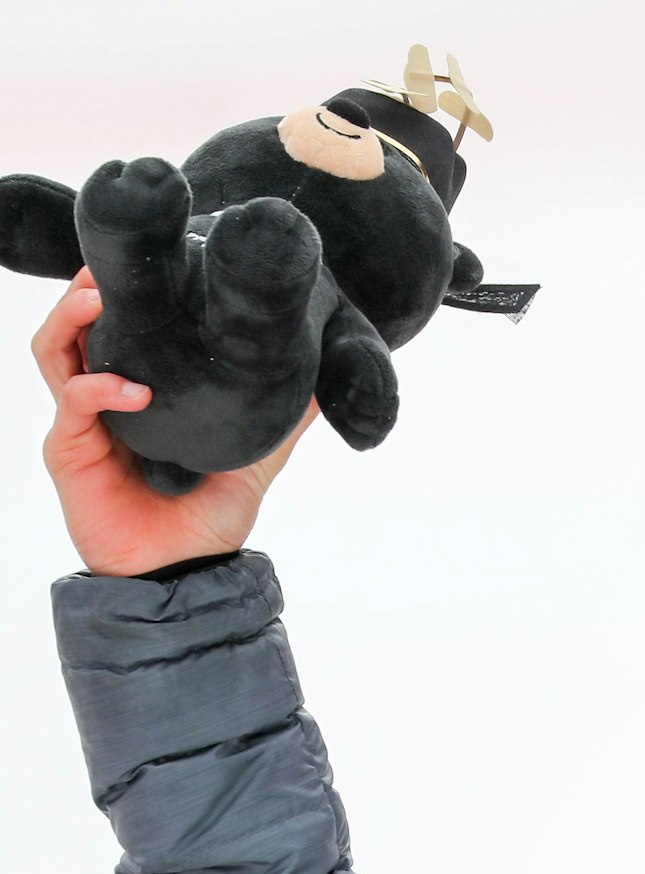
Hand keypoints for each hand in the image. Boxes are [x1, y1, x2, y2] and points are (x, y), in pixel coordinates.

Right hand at [33, 267, 313, 576]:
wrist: (188, 574)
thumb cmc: (208, 517)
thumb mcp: (254, 457)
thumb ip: (280, 421)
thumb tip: (321, 386)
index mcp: (137, 392)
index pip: (118, 328)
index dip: (125, 291)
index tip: (159, 259)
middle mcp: (102, 400)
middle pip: (73, 326)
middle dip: (84, 288)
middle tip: (111, 261)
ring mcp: (81, 424)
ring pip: (53, 351)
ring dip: (71, 318)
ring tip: (99, 296)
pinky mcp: (70, 451)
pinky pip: (74, 403)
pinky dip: (100, 387)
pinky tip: (136, 388)